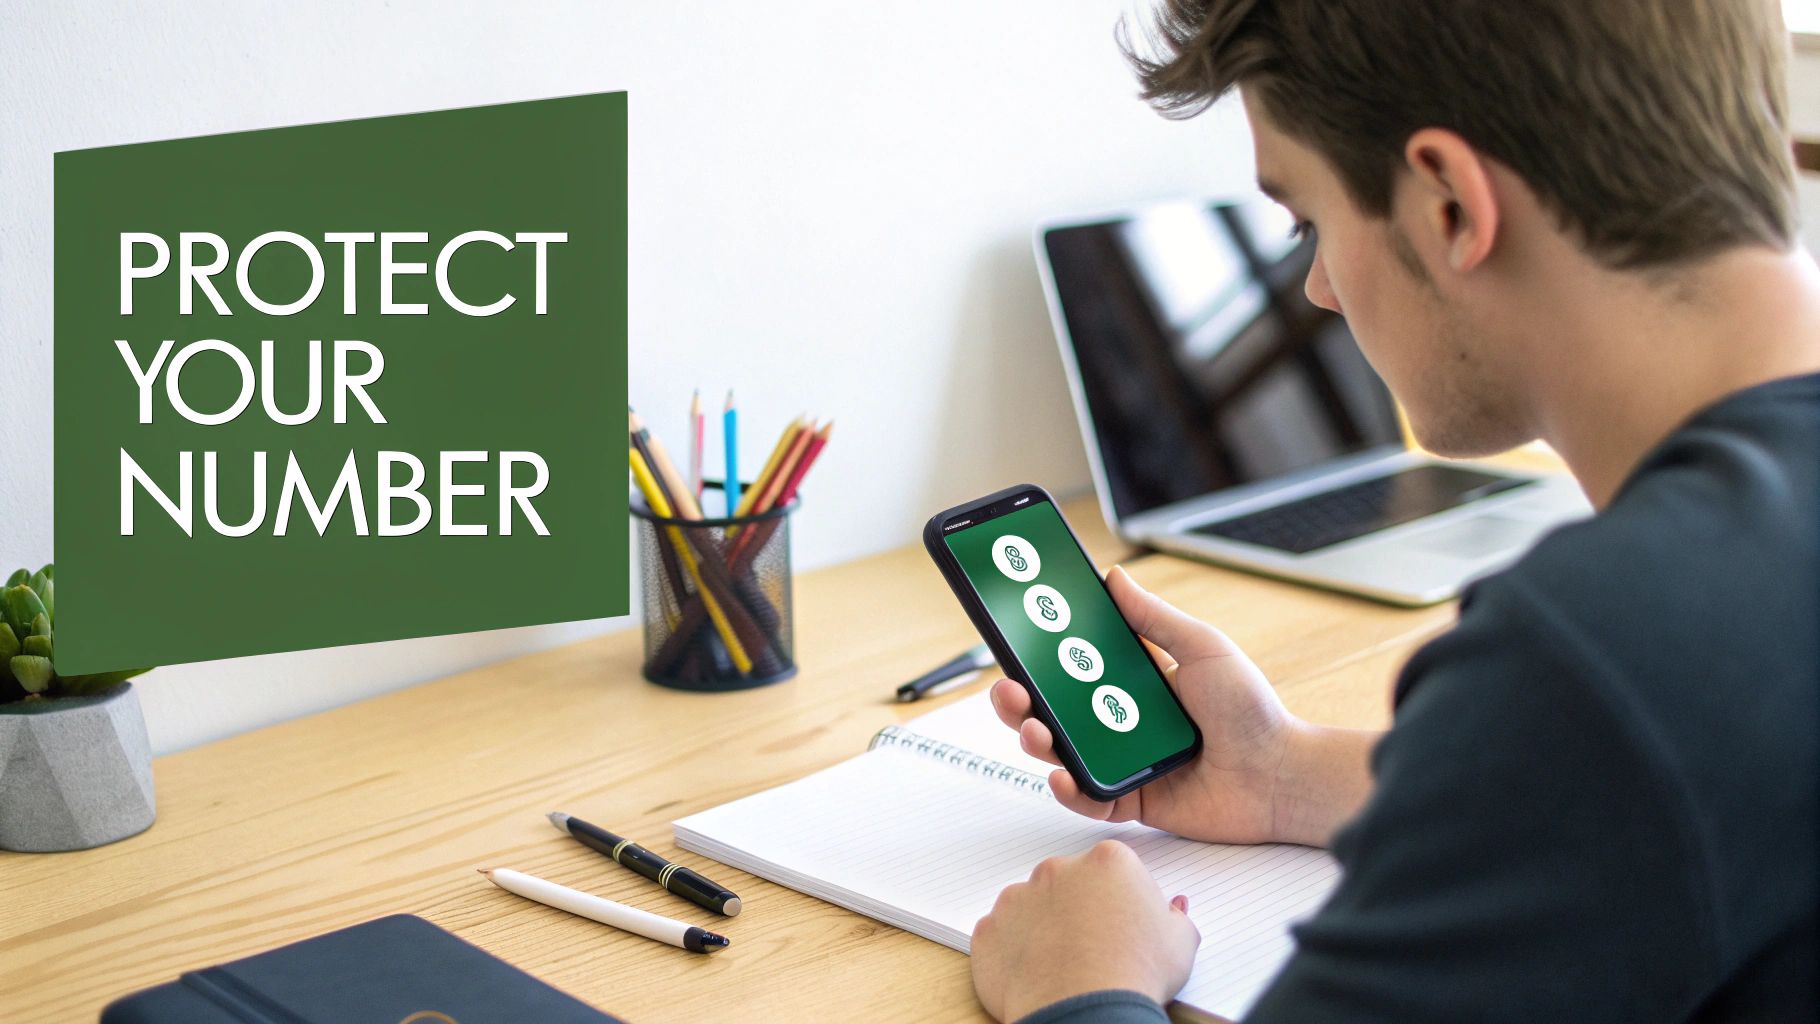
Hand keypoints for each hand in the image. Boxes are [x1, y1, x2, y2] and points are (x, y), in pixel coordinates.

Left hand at [971, 839, 1198, 1021]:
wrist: (1086, 1009)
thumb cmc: (1135, 974)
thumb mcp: (1180, 943)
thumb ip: (1176, 917)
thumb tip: (1173, 909)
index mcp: (1107, 861)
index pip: (1111, 869)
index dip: (1118, 900)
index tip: (1122, 925)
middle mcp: (1057, 869)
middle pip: (1067, 883)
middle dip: (1076, 908)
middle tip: (1091, 947)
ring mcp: (1016, 898)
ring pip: (1029, 907)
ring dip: (1040, 928)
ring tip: (1062, 966)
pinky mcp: (988, 930)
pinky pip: (999, 937)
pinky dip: (1012, 953)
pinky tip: (1034, 976)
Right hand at [993, 564, 1373, 846]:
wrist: (1282, 774)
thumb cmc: (1253, 711)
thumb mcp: (1202, 648)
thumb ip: (1154, 617)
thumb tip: (1114, 577)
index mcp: (1132, 680)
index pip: (1071, 662)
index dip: (1038, 652)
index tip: (1013, 635)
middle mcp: (1118, 720)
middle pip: (1052, 708)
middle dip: (1021, 698)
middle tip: (1011, 688)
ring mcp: (1120, 761)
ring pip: (1060, 752)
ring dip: (1036, 739)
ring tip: (1034, 728)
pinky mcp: (1130, 800)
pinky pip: (1087, 797)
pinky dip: (1069, 788)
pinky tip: (1062, 775)